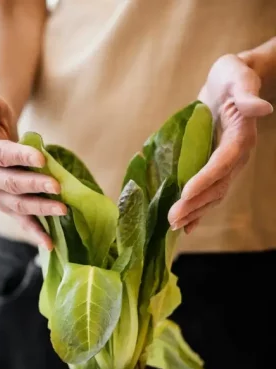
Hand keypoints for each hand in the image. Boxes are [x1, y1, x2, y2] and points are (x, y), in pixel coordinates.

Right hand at [0, 91, 64, 249]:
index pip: (2, 155)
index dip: (21, 157)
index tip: (41, 158)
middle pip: (11, 184)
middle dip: (35, 186)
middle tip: (58, 187)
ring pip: (18, 205)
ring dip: (40, 209)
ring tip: (62, 210)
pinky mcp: (8, 205)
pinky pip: (22, 221)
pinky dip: (35, 233)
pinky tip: (49, 245)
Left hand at [168, 54, 273, 232]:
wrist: (232, 82)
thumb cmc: (233, 76)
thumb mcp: (239, 77)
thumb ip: (247, 94)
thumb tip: (262, 108)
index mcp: (241, 136)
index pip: (223, 162)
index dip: (206, 178)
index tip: (186, 192)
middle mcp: (237, 155)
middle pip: (217, 185)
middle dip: (195, 203)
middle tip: (172, 218)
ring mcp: (227, 163)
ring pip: (213, 194)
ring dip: (194, 211)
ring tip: (174, 225)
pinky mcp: (215, 166)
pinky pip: (208, 191)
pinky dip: (197, 209)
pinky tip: (185, 225)